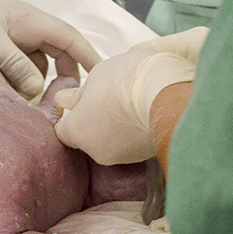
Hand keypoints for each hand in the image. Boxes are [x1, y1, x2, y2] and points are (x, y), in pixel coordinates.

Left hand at [0, 0, 98, 96]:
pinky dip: (16, 80)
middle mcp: (28, 28)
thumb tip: (38, 88)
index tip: (104, 77)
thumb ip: (16, 66)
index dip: (89, 57)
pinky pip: (18, 67)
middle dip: (62, 76)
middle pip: (58, 54)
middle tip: (62, 100)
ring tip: (24, 100)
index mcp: (33, 21)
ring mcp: (13, 38)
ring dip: (32, 82)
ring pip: (36, 65)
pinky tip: (6, 92)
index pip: (71, 39)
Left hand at [53, 28, 205, 164]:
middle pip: (88, 137)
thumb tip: (64, 101)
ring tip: (130, 104)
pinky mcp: (144, 157)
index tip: (80, 101)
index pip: (63, 129)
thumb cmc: (128, 80)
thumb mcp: (95, 76)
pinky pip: (132, 144)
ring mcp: (122, 157)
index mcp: (77, 132)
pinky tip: (144, 113)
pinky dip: (134, 132)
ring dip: (116, 127)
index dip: (71, 114)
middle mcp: (96, 151)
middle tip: (108, 99)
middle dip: (94, 121)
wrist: (169, 93)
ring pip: (112, 141)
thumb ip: (77, 94)